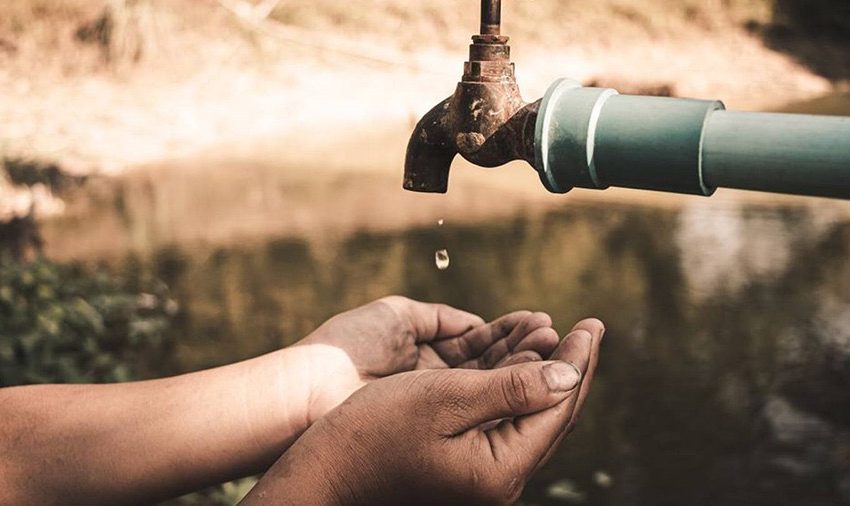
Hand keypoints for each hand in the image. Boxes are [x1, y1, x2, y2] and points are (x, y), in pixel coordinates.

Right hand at [246, 319, 603, 504]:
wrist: (327, 471)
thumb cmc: (375, 431)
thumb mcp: (446, 400)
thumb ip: (512, 388)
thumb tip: (569, 374)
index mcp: (502, 468)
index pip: (558, 407)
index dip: (578, 361)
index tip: (593, 323)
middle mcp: (500, 478)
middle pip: (552, 415)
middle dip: (571, 366)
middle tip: (590, 327)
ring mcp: (484, 474)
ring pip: (531, 416)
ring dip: (547, 374)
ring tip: (559, 336)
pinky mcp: (466, 465)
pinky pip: (508, 421)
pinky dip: (520, 388)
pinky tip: (522, 365)